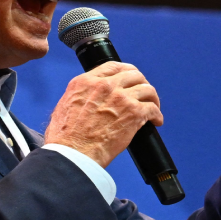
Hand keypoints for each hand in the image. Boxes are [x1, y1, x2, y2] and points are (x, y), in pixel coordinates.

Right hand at [45, 61, 163, 167]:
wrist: (74, 153)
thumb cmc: (65, 137)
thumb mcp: (64, 106)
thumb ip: (79, 96)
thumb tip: (87, 100)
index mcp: (86, 82)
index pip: (113, 66)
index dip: (126, 71)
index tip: (130, 78)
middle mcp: (105, 85)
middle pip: (134, 75)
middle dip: (141, 83)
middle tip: (143, 94)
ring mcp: (121, 98)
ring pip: (147, 89)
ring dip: (152, 98)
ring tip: (152, 107)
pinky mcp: (134, 113)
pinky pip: (153, 109)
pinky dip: (156, 115)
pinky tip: (155, 121)